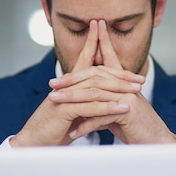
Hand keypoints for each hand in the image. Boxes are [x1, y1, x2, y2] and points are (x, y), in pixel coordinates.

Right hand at [11, 20, 141, 146]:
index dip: (95, 43)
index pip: (84, 59)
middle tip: (140, 78)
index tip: (105, 31)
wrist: (35, 144)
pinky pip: (90, 106)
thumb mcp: (75, 113)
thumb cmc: (55, 129)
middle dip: (120, 74)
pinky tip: (123, 108)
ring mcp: (64, 97)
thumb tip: (106, 98)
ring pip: (95, 88)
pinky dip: (108, 107)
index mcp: (69, 84)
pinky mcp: (63, 110)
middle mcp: (66, 86)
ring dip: (118, 89)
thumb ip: (88, 102)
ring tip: (137, 91)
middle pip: (96, 73)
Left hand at [46, 20, 175, 143]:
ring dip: (71, 97)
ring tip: (54, 101)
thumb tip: (88, 102)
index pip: (111, 58)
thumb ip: (105, 103)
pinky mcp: (128, 110)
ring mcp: (128, 96)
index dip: (104, 41)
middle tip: (52, 83)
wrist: (155, 142)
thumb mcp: (118, 112)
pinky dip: (84, 124)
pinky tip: (72, 131)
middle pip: (96, 74)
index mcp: (125, 84)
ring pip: (94, 92)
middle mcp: (127, 86)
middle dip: (71, 77)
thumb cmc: (137, 128)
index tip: (95, 26)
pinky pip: (100, 114)